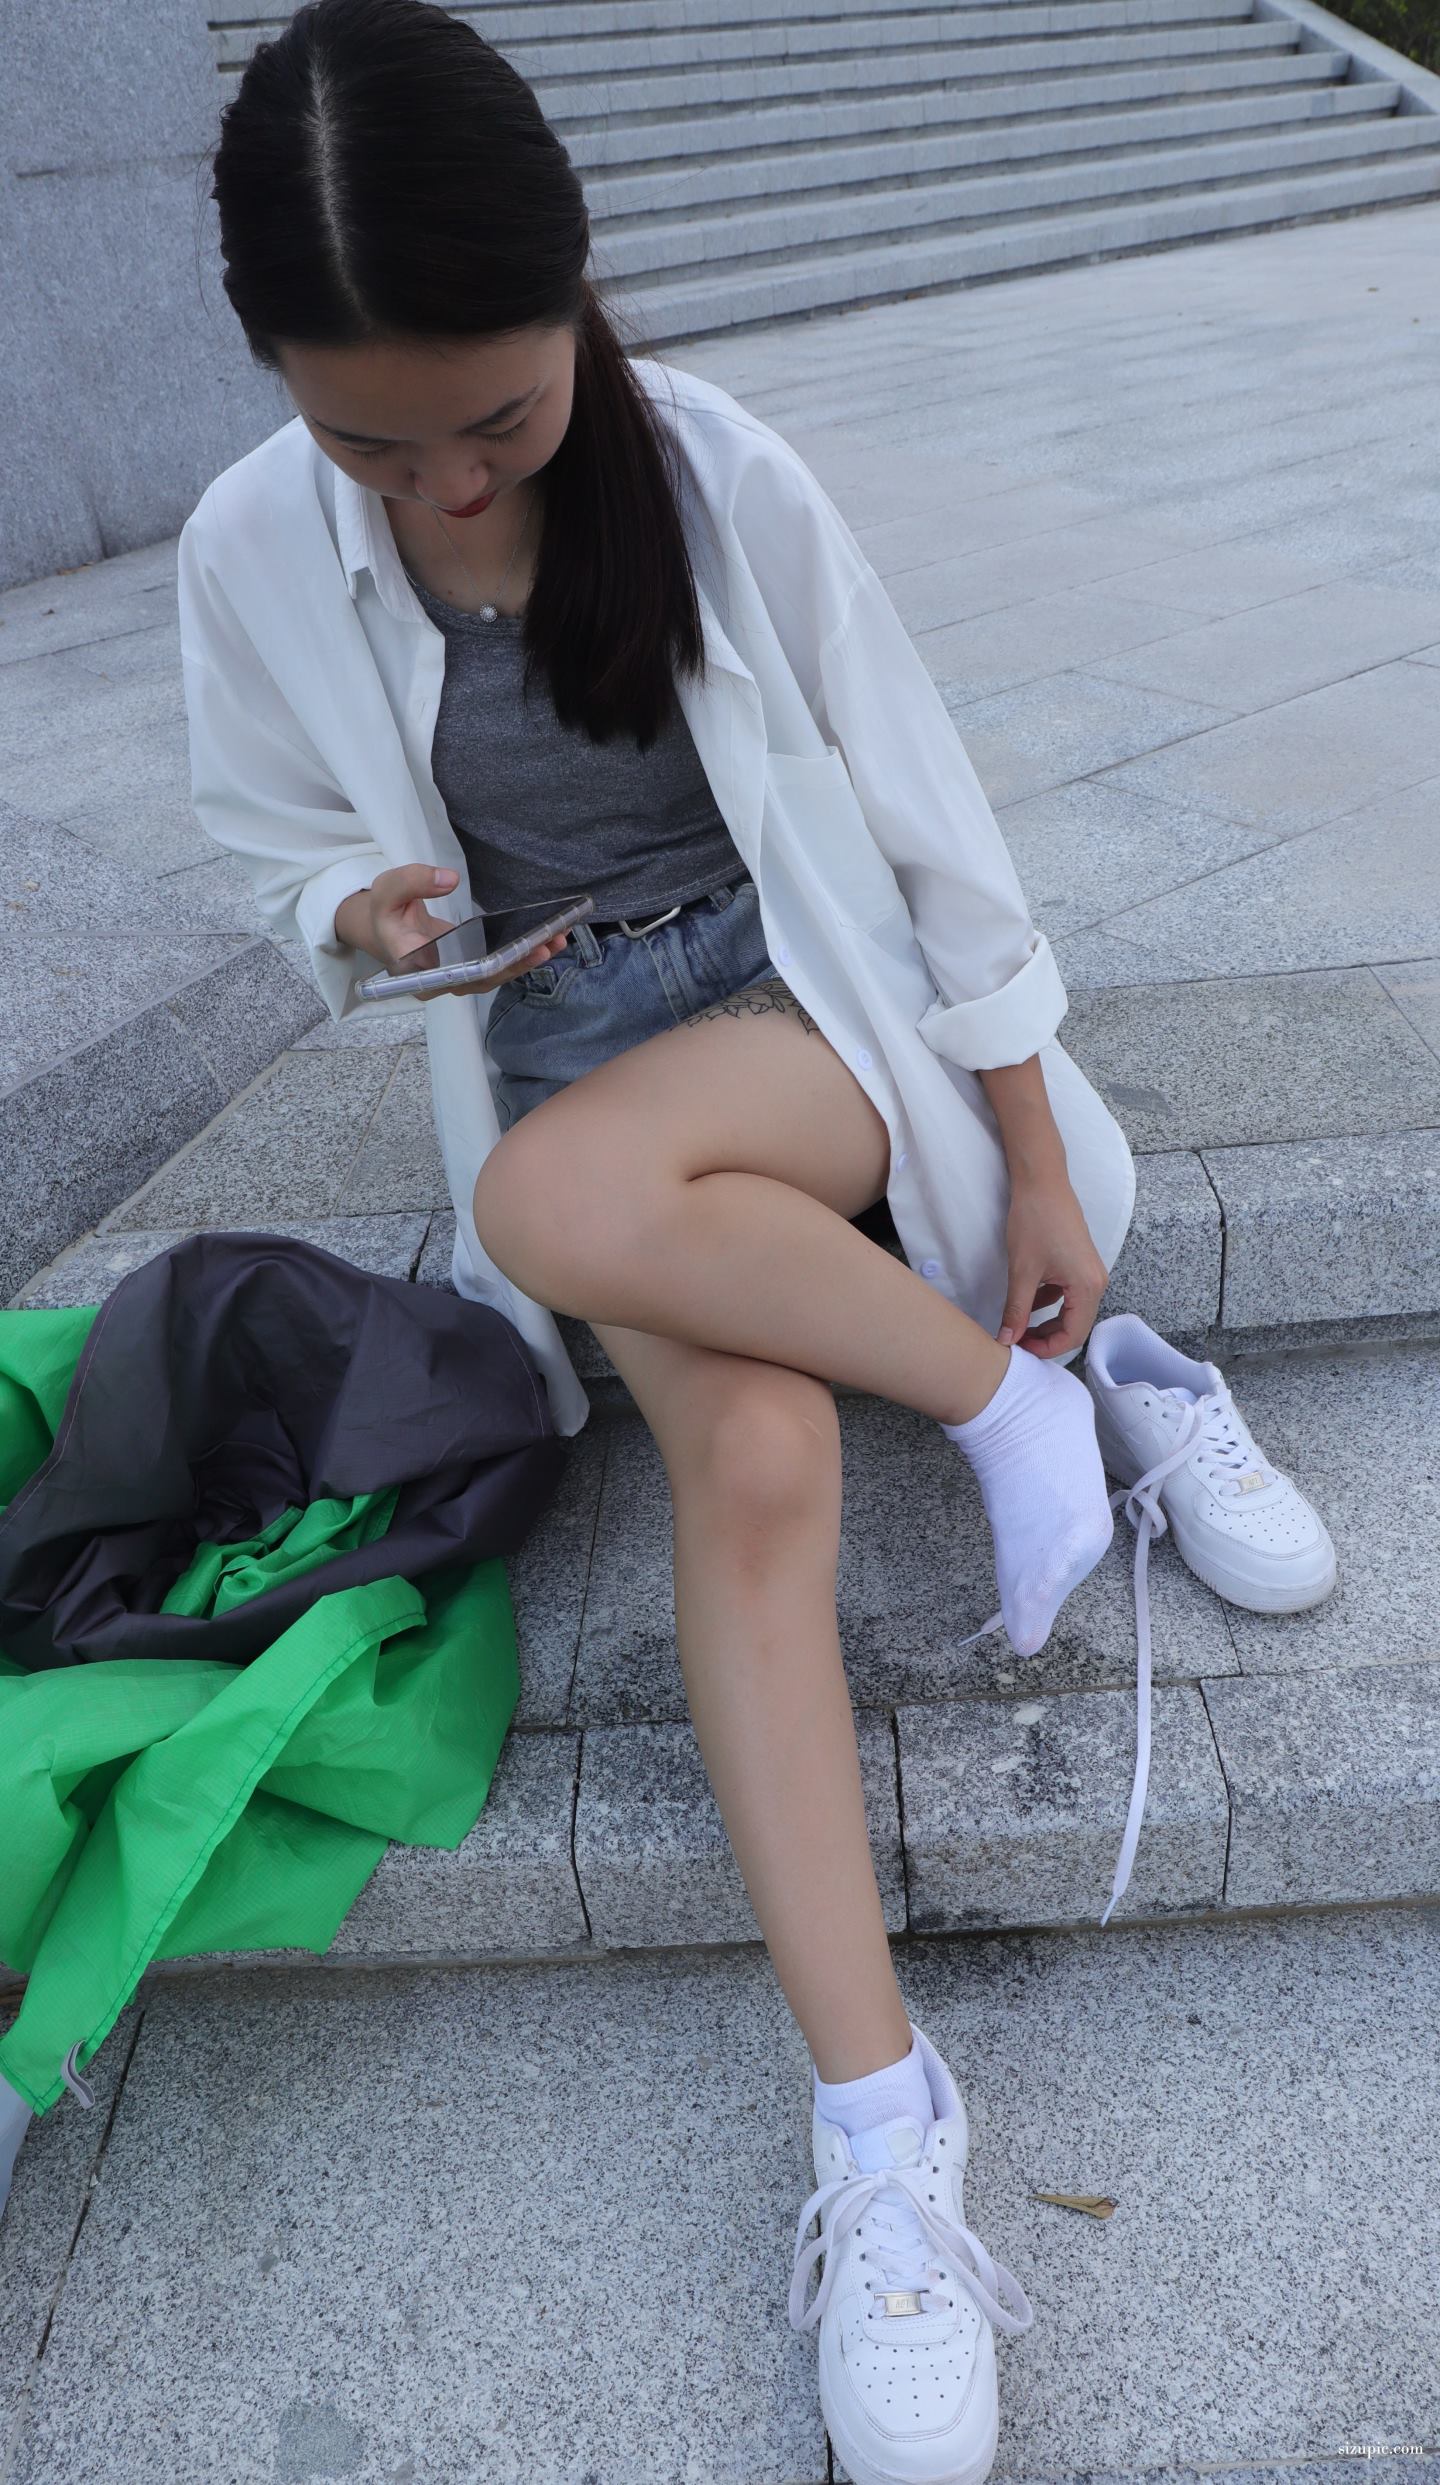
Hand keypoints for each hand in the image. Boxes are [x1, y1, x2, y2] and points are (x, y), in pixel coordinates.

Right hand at [341, 866, 570, 1001]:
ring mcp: (456, 980)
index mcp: (413, 968)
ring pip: (494, 976)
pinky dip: (522, 955)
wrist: (387, 927)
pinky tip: (548, 940)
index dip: (481, 967)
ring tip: (556, 940)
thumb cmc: (387, 910)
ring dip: (526, 960)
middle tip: (544, 946)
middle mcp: (437, 983)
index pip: (450, 974)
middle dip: (515, 963)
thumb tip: (449, 878)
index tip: (507, 955)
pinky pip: (497, 968)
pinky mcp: (470, 971)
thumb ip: (413, 880)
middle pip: (480, 979)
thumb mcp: (389, 888)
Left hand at [999, 1173, 1108, 1359]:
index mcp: (1087, 1287)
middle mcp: (1096, 1282)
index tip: (1019, 1350)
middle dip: (1046, 1337)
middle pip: (1074, 1326)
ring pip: (1070, 1311)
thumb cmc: (1035, 1221)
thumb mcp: (1022, 1272)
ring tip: (1017, 1322)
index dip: (1045, 1349)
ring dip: (1046, 1321)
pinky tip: (1027, 1298)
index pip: (1073, 1336)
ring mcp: (1090, 1272)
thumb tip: (1007, 1340)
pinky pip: (1068, 1294)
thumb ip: (1016, 1310)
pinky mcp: (1080, 1264)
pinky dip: (1049, 1302)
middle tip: (1016, 1340)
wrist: (1042, 1182)